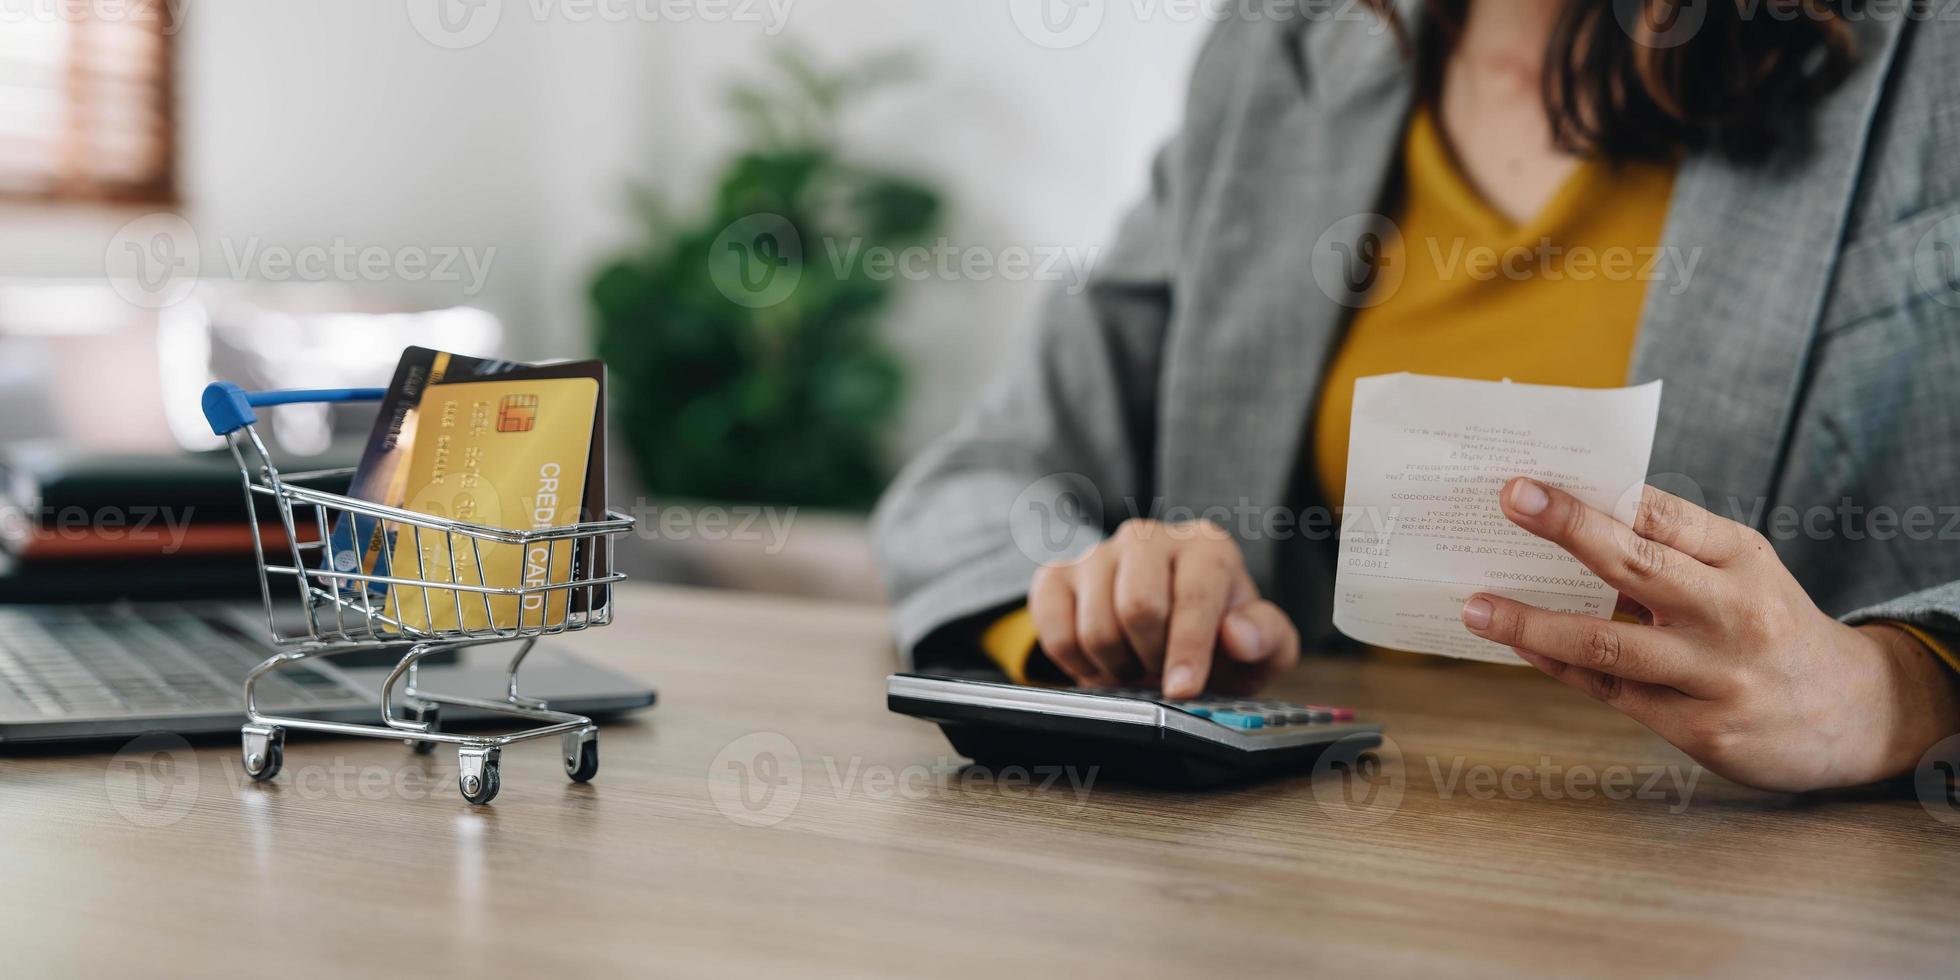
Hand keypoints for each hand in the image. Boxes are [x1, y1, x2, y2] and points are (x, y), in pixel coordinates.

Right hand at [1028, 519, 1298, 698]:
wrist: (1167, 639)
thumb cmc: (1219, 640)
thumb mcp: (1262, 648)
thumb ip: (1266, 637)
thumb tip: (1237, 634)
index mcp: (1205, 547)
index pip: (1192, 596)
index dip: (1188, 649)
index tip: (1182, 690)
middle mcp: (1147, 538)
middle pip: (1137, 608)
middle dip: (1152, 658)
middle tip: (1163, 672)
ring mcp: (1097, 554)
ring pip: (1095, 627)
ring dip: (1118, 666)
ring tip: (1137, 665)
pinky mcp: (1056, 577)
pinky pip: (1055, 633)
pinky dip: (1078, 664)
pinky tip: (1102, 662)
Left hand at [1460, 477, 1959, 791]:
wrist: (1852, 713)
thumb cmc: (1769, 622)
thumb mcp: (1742, 569)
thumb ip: (1673, 545)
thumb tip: (1572, 517)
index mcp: (1740, 557)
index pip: (1663, 516)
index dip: (1591, 501)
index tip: (1526, 486)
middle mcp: (1731, 612)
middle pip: (1634, 566)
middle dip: (1565, 531)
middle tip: (1506, 505)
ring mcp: (1714, 674)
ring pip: (1607, 643)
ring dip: (1531, 623)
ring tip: (1475, 606)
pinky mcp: (1699, 727)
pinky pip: (1609, 691)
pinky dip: (1557, 664)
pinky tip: (1519, 645)